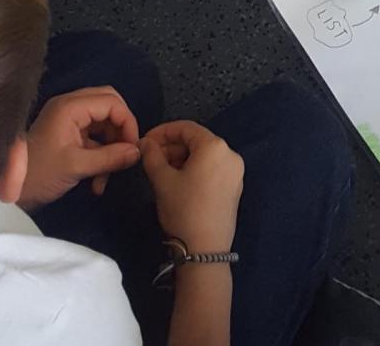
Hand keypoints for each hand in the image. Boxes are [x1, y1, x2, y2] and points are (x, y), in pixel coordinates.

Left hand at [21, 88, 141, 207]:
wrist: (11, 190)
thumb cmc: (40, 173)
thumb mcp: (76, 166)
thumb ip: (109, 157)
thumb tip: (137, 152)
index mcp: (71, 106)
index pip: (111, 101)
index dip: (127, 122)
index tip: (133, 148)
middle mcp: (70, 106)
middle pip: (109, 106)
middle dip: (121, 132)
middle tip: (127, 154)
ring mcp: (68, 120)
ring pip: (103, 124)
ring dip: (110, 149)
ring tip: (108, 177)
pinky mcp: (67, 135)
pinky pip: (93, 138)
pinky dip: (99, 156)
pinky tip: (97, 183)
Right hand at [141, 120, 243, 252]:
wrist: (204, 251)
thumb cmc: (183, 209)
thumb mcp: (162, 180)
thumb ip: (152, 155)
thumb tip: (145, 142)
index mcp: (215, 146)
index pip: (185, 128)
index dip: (162, 132)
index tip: (144, 142)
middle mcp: (230, 154)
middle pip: (196, 141)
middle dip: (171, 148)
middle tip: (150, 159)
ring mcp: (235, 173)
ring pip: (204, 157)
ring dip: (181, 159)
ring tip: (161, 172)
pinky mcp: (234, 189)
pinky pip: (212, 170)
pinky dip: (195, 171)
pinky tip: (178, 183)